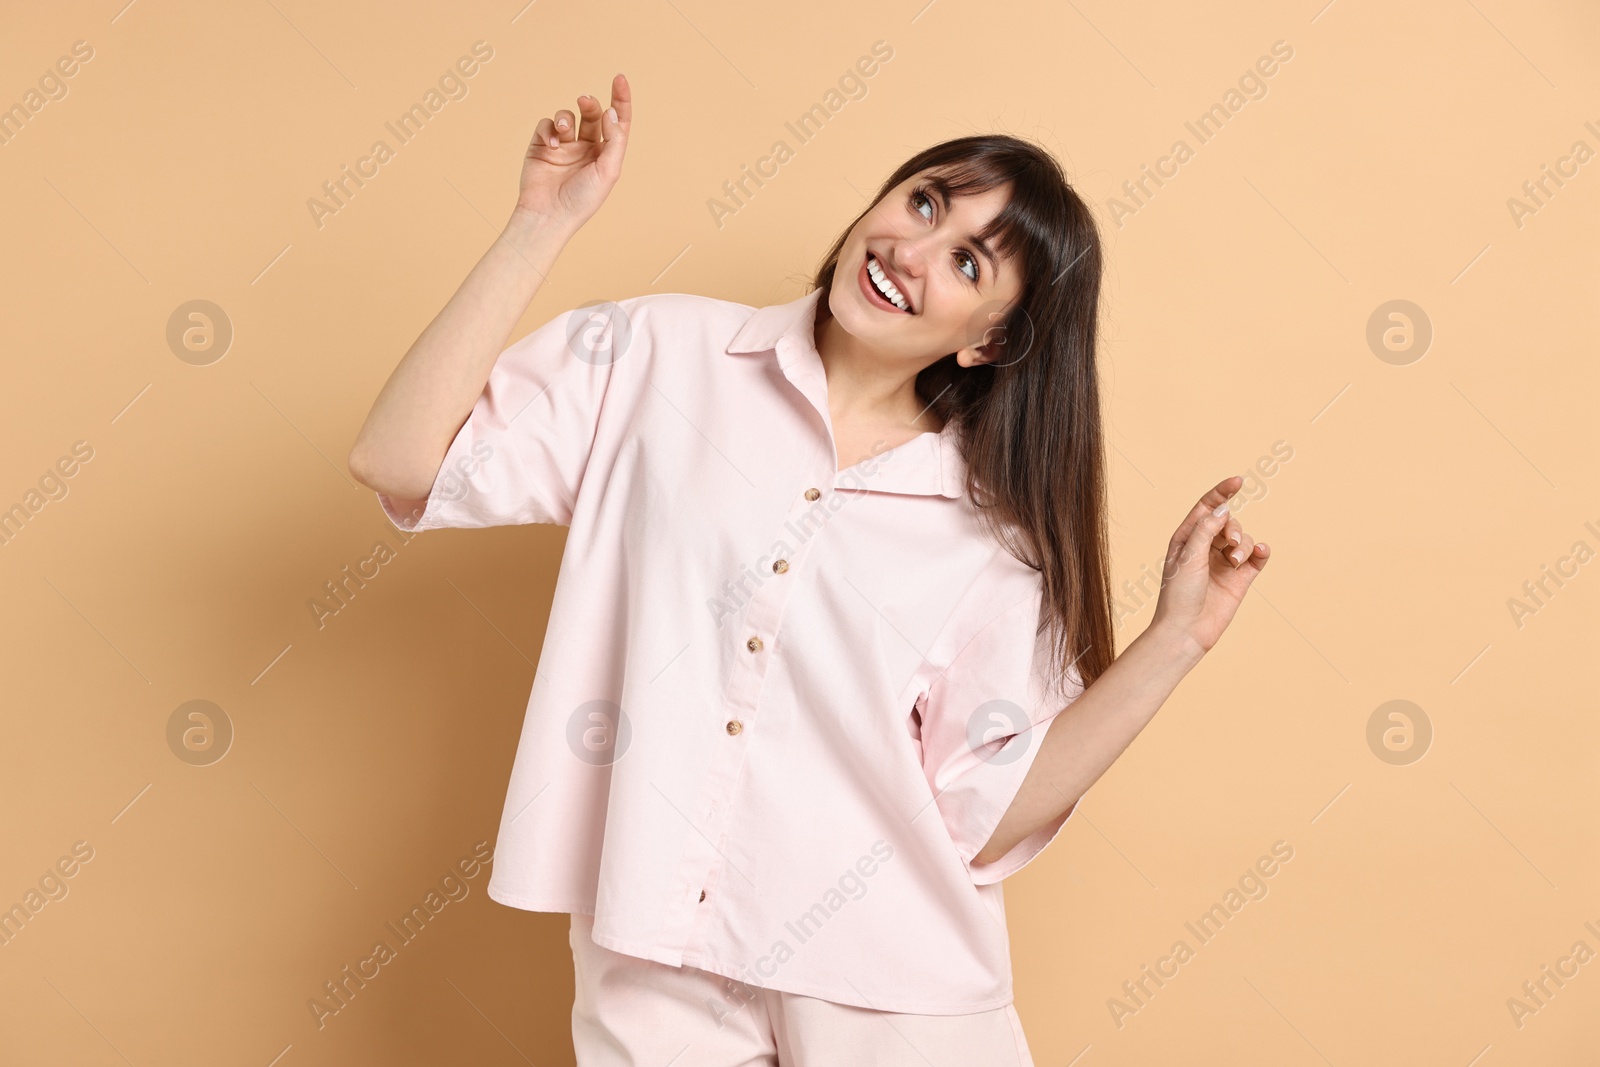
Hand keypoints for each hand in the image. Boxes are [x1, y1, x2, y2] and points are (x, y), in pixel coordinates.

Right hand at [515, 73, 631, 226]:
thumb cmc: (582, 199)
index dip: (620, 100)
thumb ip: (614, 140)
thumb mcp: (608, 171)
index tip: (619, 79)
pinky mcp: (542, 146)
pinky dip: (549, 130)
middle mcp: (586, 148)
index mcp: (606, 154)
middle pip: (592, 114)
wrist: (548, 215)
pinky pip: (546, 125)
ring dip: (566, 117)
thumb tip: (611, 111)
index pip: (616, 122)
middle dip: (590, 104)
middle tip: (585, 100)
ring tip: (563, 130)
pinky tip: (551, 145)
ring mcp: (564, 146)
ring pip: (567, 117)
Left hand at [1148, 475, 1270, 655]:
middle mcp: (1205, 548)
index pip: (1206, 508)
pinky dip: (1260, 551)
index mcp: (1186, 539)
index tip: (1238, 481)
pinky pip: (1256, 557)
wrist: (1186, 631)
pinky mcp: (1240, 579)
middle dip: (1234, 527)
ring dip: (1244, 544)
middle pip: (1229, 522)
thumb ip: (1205, 529)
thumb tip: (1223, 509)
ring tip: (1235, 560)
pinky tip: (1260, 552)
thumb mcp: (1187, 556)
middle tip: (1230, 542)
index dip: (1221, 492)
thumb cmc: (1178, 595)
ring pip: (1243, 539)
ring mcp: (1224, 564)